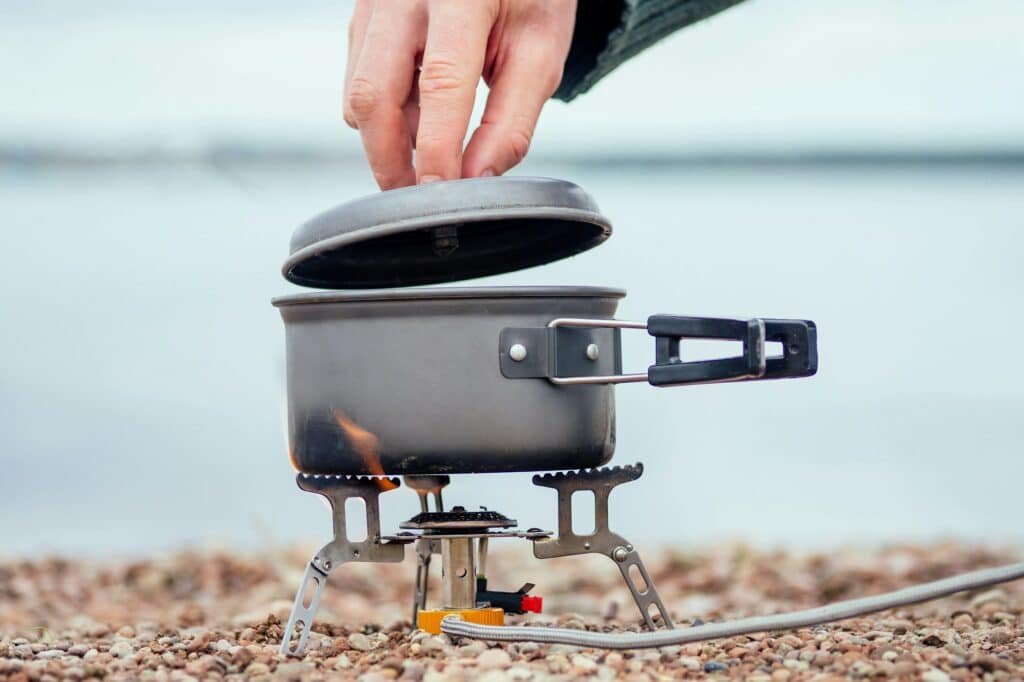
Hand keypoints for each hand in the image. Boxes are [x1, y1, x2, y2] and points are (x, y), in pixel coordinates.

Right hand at [344, 0, 576, 189]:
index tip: (441, 196)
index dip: (436, 149)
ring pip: (357, 91)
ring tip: (428, 150)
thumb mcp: (540, 51)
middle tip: (417, 198)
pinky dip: (385, 113)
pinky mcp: (363, 16)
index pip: (441, 83)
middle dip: (389, 159)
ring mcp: (374, 2)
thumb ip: (510, 121)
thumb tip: (476, 179)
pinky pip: (358, 78)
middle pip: (373, 93)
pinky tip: (417, 117)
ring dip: (387, 138)